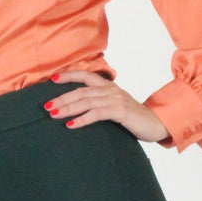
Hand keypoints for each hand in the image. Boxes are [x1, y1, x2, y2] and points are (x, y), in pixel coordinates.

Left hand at [45, 71, 170, 142]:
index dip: (69, 75)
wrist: (155, 123)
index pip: (86, 75)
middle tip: (46, 106)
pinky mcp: (119, 111)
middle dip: (62, 98)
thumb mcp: (115, 105)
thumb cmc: (133, 117)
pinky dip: (82, 119)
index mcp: (108, 86)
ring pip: (86, 102)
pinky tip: (71, 125)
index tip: (53, 79)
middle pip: (81, 91)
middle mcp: (110, 90)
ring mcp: (115, 99)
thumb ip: (100, 103)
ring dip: (68, 108)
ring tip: (54, 114)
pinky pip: (97, 114)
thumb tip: (80, 108)